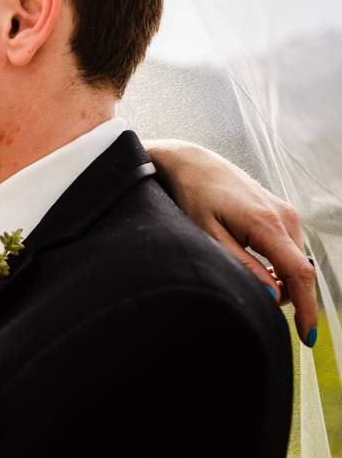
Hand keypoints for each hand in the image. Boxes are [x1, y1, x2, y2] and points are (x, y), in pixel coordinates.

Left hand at [147, 139, 316, 345]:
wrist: (192, 163)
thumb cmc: (194, 196)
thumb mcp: (208, 235)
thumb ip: (241, 266)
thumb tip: (271, 294)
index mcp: (268, 224)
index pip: (299, 274)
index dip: (307, 308)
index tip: (307, 337)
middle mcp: (285, 217)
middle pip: (299, 272)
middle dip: (283, 294)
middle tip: (247, 293)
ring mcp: (286, 213)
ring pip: (294, 262)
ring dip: (278, 278)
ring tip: (241, 269)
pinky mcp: (281, 212)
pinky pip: (287, 249)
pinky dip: (276, 264)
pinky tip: (250, 259)